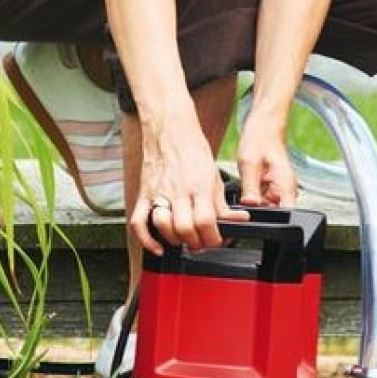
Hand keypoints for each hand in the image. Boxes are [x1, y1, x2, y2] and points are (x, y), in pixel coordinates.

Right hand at [131, 132, 248, 254]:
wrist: (170, 130)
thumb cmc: (193, 151)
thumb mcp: (215, 176)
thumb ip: (223, 204)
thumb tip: (238, 221)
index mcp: (199, 185)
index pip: (206, 221)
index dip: (213, 238)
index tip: (216, 240)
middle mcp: (178, 190)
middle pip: (185, 228)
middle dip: (196, 243)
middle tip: (201, 242)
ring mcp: (159, 193)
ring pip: (163, 226)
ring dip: (175, 240)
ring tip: (183, 239)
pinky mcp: (144, 194)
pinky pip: (138, 222)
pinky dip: (146, 240)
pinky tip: (157, 246)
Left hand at [235, 111, 299, 209]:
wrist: (263, 128)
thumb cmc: (260, 140)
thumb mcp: (250, 164)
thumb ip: (250, 187)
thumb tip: (249, 205)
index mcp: (286, 186)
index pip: (287, 217)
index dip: (270, 222)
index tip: (253, 217)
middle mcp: (286, 191)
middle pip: (273, 215)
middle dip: (257, 211)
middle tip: (246, 193)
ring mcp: (280, 191)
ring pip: (265, 209)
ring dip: (253, 203)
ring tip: (248, 183)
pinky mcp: (272, 189)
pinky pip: (262, 201)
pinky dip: (252, 197)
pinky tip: (247, 184)